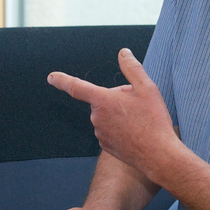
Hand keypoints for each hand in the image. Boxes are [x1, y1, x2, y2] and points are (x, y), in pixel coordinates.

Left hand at [47, 49, 178, 176]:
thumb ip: (132, 68)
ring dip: (120, 114)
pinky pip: (111, 130)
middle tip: (140, 106)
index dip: (62, 80)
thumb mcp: (147, 88)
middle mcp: (96, 118)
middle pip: (103, 100)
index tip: (51, 77)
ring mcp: (100, 134)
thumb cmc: (154, 121)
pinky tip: (137, 133)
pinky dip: (121, 129)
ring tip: (141, 122)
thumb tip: (123, 53)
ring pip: (108, 116)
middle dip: (118, 98)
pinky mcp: (106, 146)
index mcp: (103, 100)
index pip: (77, 87)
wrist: (159, 156)